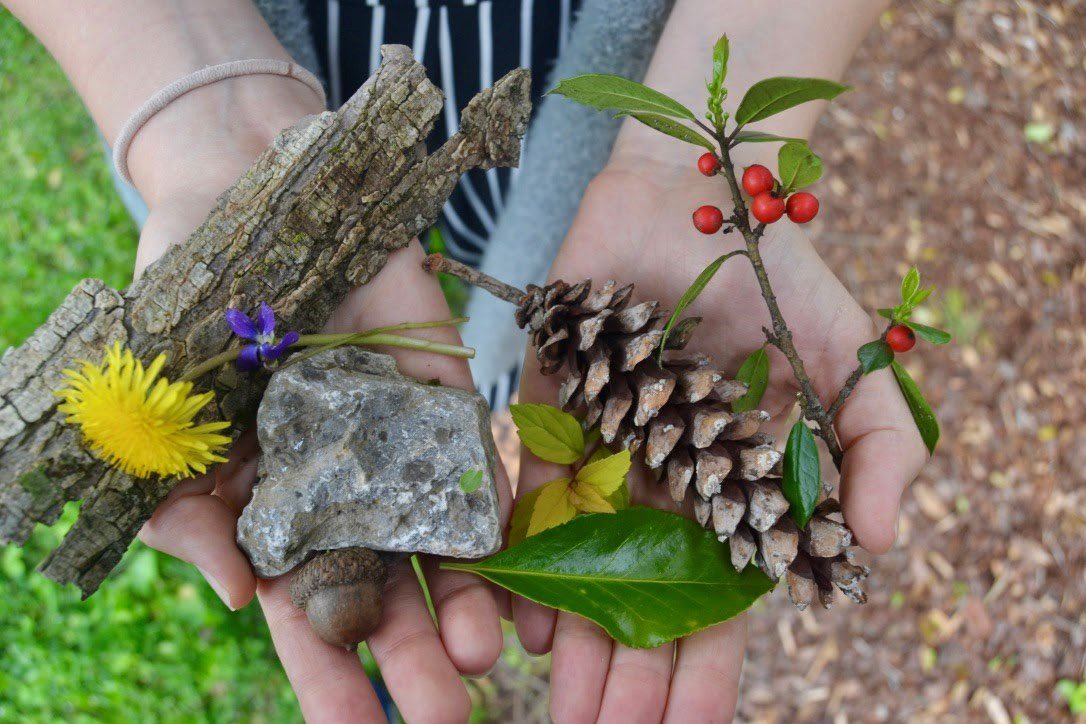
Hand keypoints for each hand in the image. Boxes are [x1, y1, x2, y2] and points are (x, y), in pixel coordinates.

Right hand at [131, 88, 512, 722]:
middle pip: (390, 591)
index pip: (304, 614)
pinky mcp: (447, 396)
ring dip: (469, 603)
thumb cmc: (180, 316)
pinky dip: (506, 513)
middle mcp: (348, 492)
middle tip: (446, 716)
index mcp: (277, 513)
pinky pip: (484, 460)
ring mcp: (402, 447)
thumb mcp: (160, 418)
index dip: (326, 677)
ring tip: (491, 659)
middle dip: (414, 657)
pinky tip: (529, 564)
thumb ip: (190, 512)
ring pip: (445, 543)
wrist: (238, 203)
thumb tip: (234, 598)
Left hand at [512, 154, 928, 721]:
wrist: (695, 190)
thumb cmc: (779, 270)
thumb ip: (878, 444)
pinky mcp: (547, 407)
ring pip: (582, 562)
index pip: (719, 600)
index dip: (706, 668)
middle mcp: (661, 481)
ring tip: (560, 699)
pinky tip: (522, 614)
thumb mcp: (850, 355)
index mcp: (730, 487)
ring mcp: (601, 450)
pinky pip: (530, 491)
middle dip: (628, 671)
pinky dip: (525, 551)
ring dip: (574, 633)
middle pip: (642, 598)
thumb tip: (877, 548)